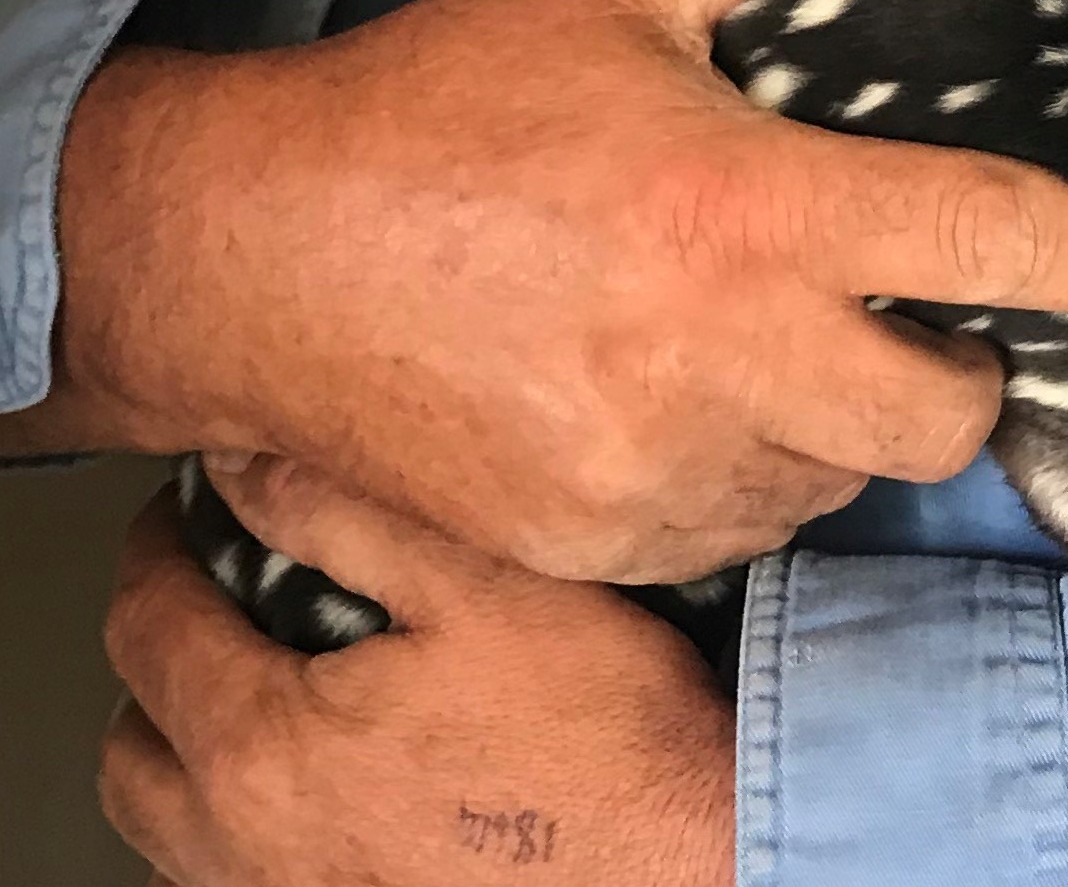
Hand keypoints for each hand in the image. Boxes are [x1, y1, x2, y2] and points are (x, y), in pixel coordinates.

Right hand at [50, 0, 1067, 576]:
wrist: (256, 248)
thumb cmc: (439, 105)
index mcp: (749, 208)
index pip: (992, 242)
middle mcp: (725, 359)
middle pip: (948, 417)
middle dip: (956, 365)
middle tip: (902, 306)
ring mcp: (660, 471)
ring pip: (835, 481)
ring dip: (833, 416)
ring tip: (752, 333)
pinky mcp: (599, 542)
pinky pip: (733, 530)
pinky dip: (740, 473)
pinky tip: (670, 392)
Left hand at [101, 462, 733, 886]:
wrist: (692, 865)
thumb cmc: (602, 741)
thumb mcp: (480, 580)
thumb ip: (343, 514)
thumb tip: (246, 465)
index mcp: (267, 752)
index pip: (146, 629)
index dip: (157, 550)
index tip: (183, 514)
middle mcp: (253, 857)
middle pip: (130, 756)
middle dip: (154, 663)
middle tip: (206, 602)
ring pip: (174, 842)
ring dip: (191, 762)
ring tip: (258, 695)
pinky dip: (243, 834)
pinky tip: (322, 790)